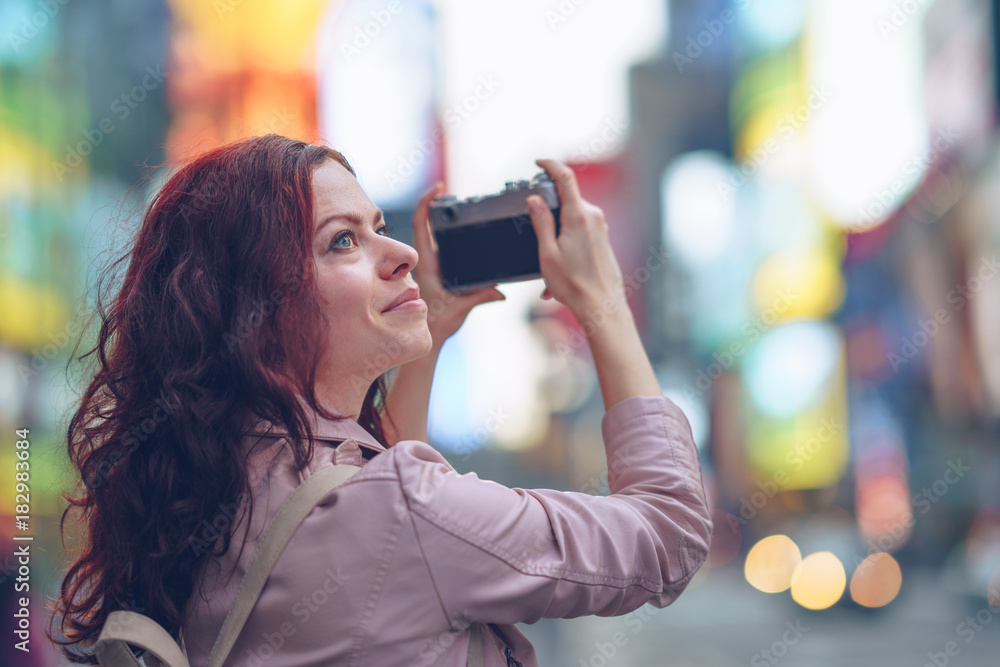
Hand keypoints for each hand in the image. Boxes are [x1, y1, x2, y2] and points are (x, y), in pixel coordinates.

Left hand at [410, 181, 505, 347]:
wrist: (429, 337)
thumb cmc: (437, 323)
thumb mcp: (460, 308)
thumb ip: (480, 297)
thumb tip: (500, 292)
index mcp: (427, 263)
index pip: (421, 225)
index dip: (427, 203)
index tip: (438, 188)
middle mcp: (427, 261)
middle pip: (424, 224)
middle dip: (432, 204)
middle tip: (445, 189)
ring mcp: (432, 265)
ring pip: (431, 236)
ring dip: (438, 218)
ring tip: (452, 203)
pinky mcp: (439, 272)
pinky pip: (440, 248)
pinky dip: (447, 236)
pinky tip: (458, 231)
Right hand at [526, 159, 625, 316]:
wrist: (601, 306)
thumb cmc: (574, 284)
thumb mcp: (547, 253)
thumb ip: (541, 222)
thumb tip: (534, 200)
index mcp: (578, 216)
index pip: (565, 177)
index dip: (550, 164)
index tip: (538, 162)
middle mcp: (593, 216)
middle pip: (566, 199)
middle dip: (548, 213)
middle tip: (537, 239)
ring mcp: (600, 226)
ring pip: (571, 218)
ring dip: (556, 235)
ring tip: (549, 265)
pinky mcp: (603, 237)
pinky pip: (580, 231)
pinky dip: (566, 244)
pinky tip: (560, 270)